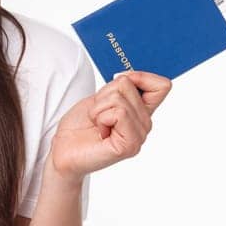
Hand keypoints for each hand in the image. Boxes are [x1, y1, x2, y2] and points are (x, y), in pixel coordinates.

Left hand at [48, 71, 171, 182]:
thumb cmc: (80, 125)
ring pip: (120, 99)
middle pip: (130, 85)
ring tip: (98, 124)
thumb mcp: (101, 97)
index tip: (118, 83)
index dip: (141, 76)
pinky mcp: (129, 145)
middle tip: (99, 114)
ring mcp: (139, 136)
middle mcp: (145, 124)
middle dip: (104, 94)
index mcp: (142, 111)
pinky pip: (119, 113)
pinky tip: (100, 132)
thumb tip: (130, 77)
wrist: (64, 149)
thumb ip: (121, 87)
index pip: (162, 86)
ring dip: (99, 108)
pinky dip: (101, 117)